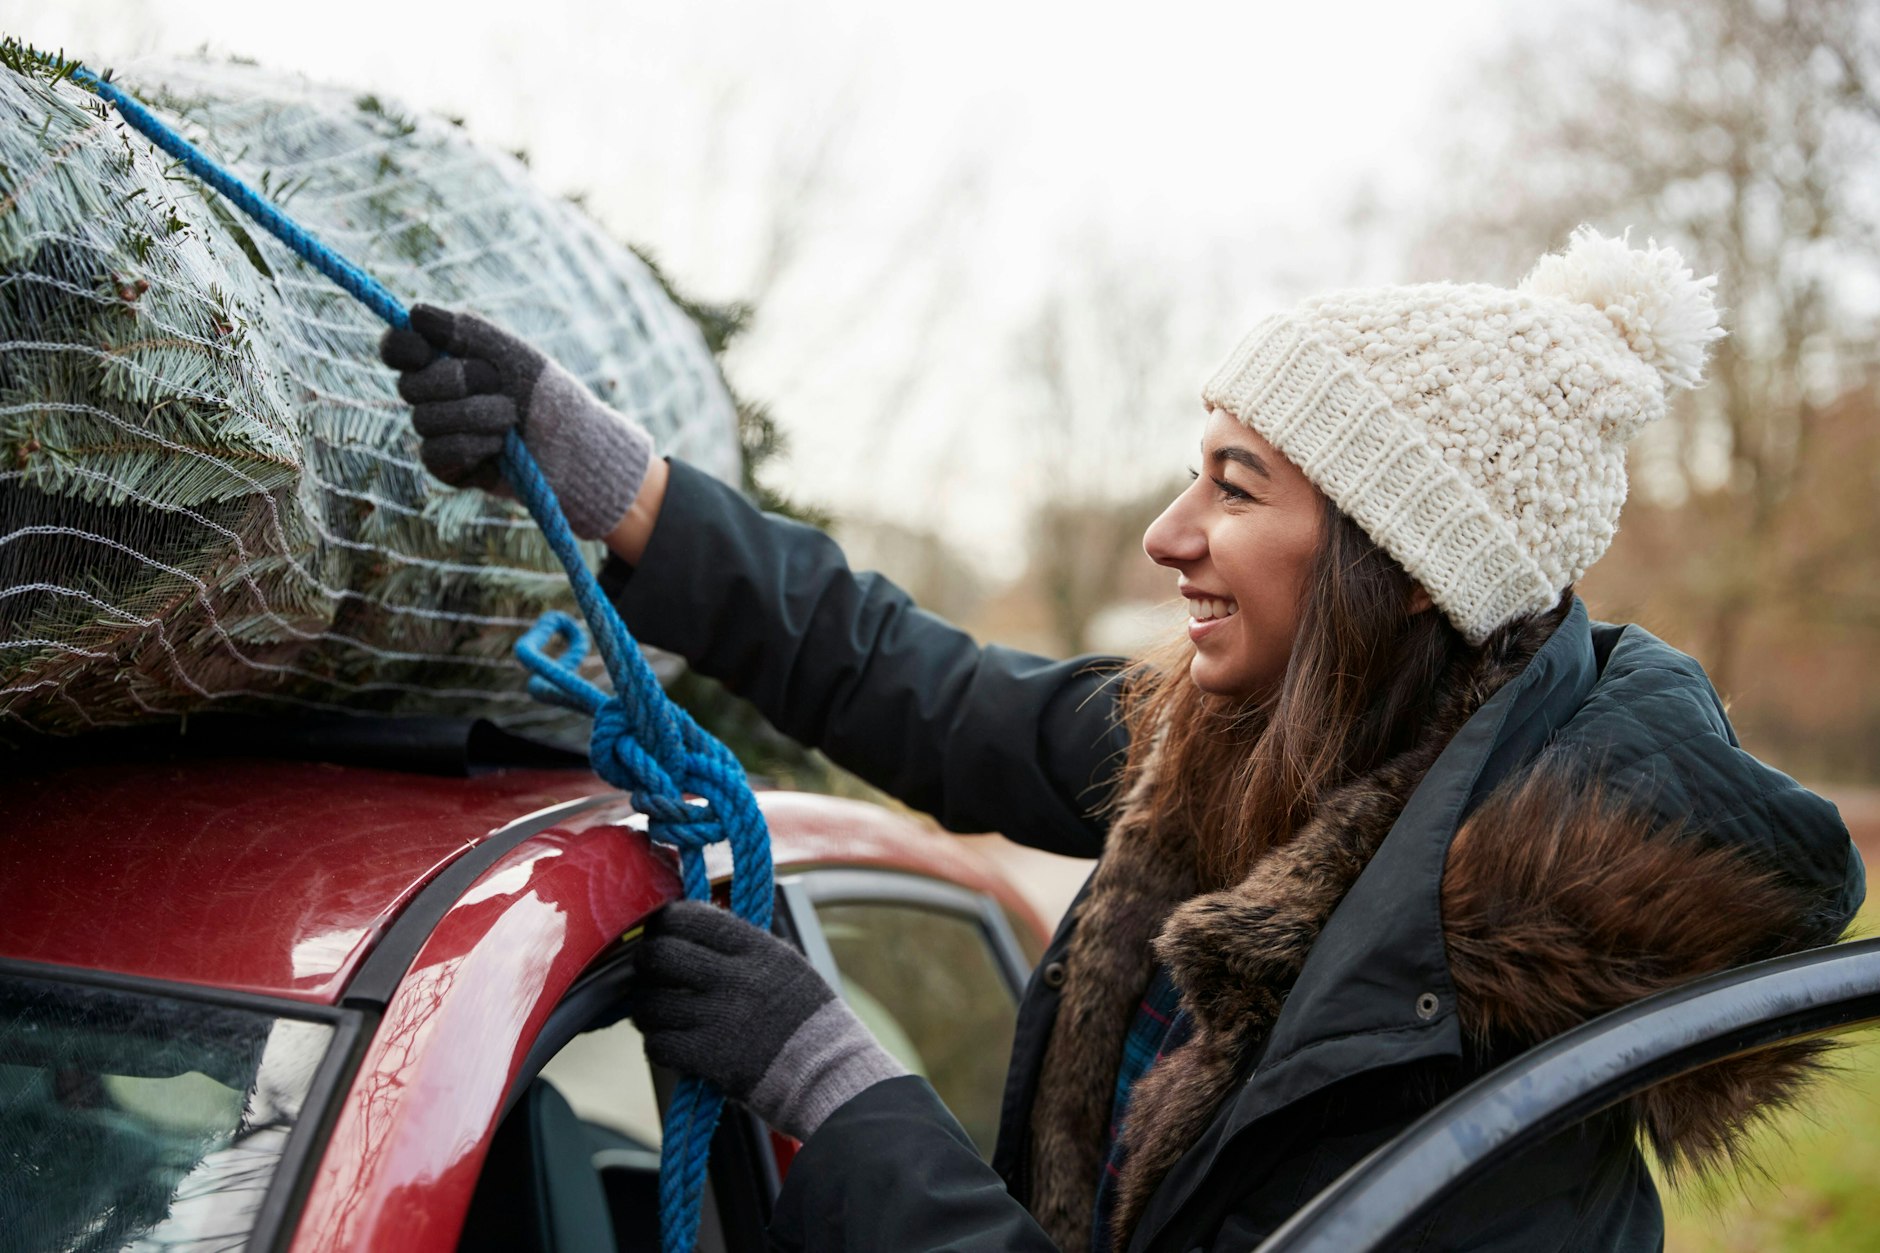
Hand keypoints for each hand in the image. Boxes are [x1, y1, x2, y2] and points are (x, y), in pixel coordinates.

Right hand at [379, 304, 653, 539]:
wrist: (573, 446)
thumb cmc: (545, 393)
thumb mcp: (509, 353)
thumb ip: (465, 330)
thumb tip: (414, 313)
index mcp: (443, 360)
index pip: (397, 348)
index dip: (401, 348)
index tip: (424, 350)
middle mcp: (432, 395)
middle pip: (408, 385)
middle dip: (457, 381)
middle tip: (497, 383)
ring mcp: (435, 432)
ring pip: (424, 420)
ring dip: (476, 415)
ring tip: (510, 418)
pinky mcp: (445, 466)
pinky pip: (437, 452)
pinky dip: (475, 446)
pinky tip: (499, 448)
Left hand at [631, 901, 905, 1141]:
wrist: (830, 1074)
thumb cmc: (810, 1021)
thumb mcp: (786, 967)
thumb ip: (744, 947)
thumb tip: (698, 929)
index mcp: (756, 949)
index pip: (689, 917)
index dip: (664, 924)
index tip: (661, 935)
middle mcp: (735, 977)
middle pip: (659, 955)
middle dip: (645, 966)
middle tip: (649, 976)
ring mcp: (720, 1018)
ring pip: (650, 1004)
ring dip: (647, 1011)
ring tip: (658, 1016)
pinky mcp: (710, 1057)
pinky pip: (658, 1045)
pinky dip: (658, 1045)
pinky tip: (670, 1046)